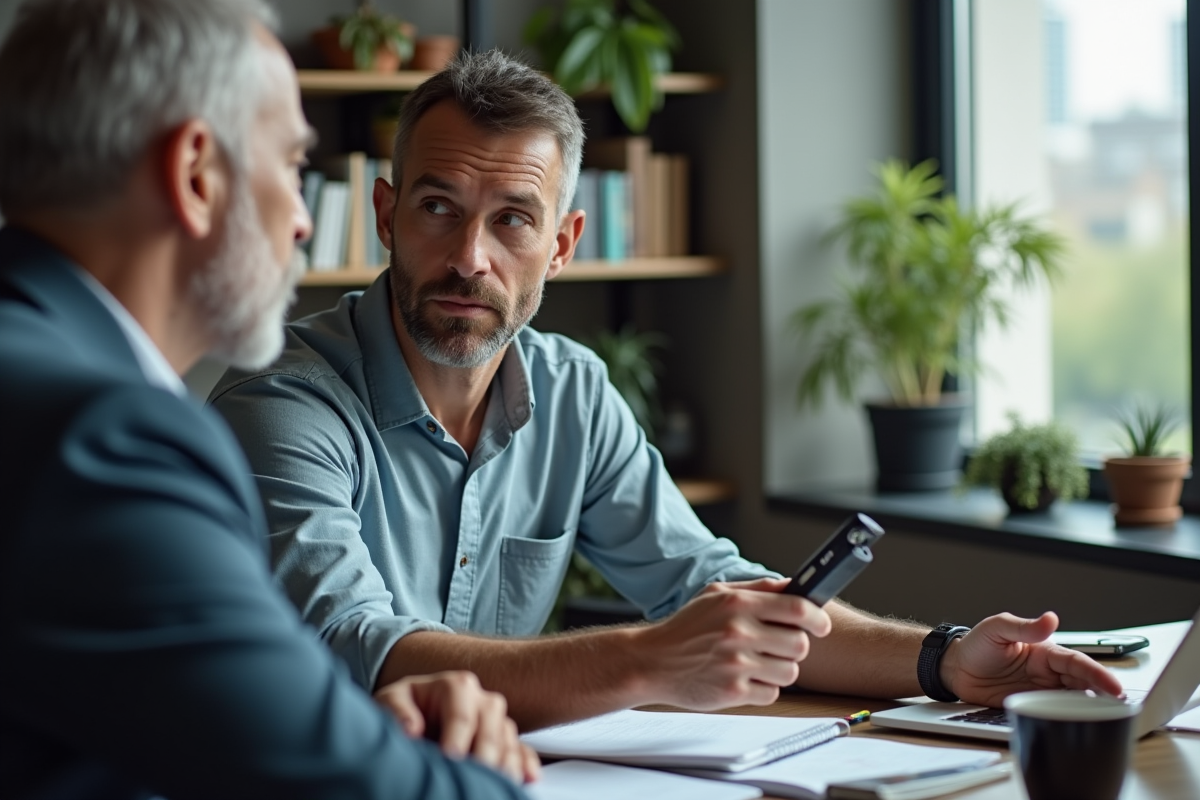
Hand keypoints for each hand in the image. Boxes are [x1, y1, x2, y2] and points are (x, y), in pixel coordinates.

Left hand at [373, 670, 539, 783]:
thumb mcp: (390, 700)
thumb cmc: (404, 707)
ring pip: (508, 741)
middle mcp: (482, 700)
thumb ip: (397, 710)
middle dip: (484, 756)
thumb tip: (410, 728)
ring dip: (505, 764)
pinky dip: (525, 764)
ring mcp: (496, 720)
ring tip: (496, 784)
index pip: (462, 716)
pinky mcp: (504, 739)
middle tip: (475, 778)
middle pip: (491, 729)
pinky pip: (521, 750)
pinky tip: (526, 778)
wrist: (415, 714)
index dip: (457, 739)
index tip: (450, 759)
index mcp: (456, 686)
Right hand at [632, 577, 831, 708]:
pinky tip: (745, 678)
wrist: (652, 661)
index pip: (797, 609)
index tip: (820, 625)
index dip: (817, 618)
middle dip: (796, 647)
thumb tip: (794, 586)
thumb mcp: (716, 594)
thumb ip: (757, 589)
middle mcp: (738, 632)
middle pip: (799, 644)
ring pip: (789, 672)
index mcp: (737, 604)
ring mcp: (736, 664)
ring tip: (759, 663)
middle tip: (781, 646)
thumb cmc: (686, 627)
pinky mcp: (733, 692)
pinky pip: (772, 693)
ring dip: (780, 669)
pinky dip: (764, 688)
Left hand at [940, 612, 1125, 706]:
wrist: (955, 668)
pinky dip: (1065, 720)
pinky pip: (1051, 715)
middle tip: (1120, 709)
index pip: (1076, 663)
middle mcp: (1048, 673)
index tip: (1114, 687)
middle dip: (1102, 695)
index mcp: (1045, 652)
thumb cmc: (977, 645)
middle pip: (1082, 684)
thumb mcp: (997, 629)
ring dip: (1088, 709)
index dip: (1097, 674)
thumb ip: (1023, 627)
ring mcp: (1040, 691)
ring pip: (1072, 701)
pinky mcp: (1029, 707)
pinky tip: (1075, 726)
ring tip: (1106, 720)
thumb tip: (1050, 619)